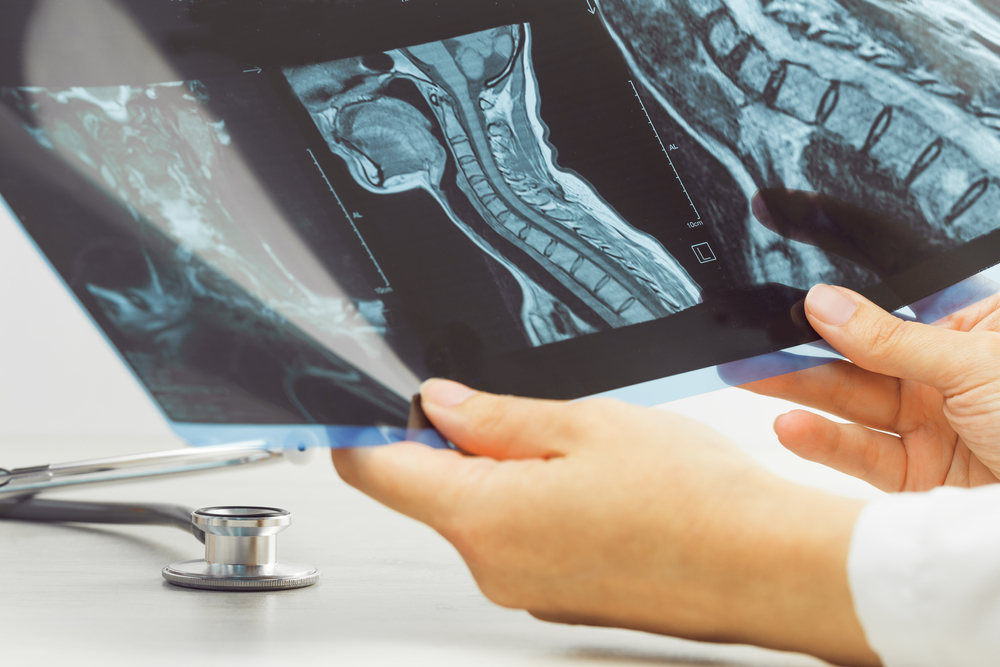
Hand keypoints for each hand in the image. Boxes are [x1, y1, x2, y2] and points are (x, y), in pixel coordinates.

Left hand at [334, 381, 876, 665]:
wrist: (766, 565)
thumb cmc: (692, 499)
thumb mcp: (583, 424)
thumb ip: (494, 415)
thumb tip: (439, 403)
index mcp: (484, 516)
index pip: (376, 472)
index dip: (360, 427)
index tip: (362, 398)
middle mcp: (493, 566)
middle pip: (430, 489)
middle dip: (453, 440)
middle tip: (512, 403)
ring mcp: (525, 588)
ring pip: (478, 512)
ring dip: (501, 471)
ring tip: (574, 447)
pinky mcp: (556, 595)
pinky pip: (517, 539)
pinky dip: (531, 503)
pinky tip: (592, 484)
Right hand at [743, 283, 999, 489]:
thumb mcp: (974, 364)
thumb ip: (890, 338)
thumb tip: (827, 303)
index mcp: (972, 331)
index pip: (892, 309)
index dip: (841, 304)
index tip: (790, 300)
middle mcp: (947, 376)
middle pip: (862, 356)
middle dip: (805, 350)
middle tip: (753, 342)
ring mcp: (932, 425)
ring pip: (854, 404)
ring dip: (802, 392)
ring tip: (752, 376)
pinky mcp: (918, 474)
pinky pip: (862, 453)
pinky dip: (825, 441)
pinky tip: (793, 426)